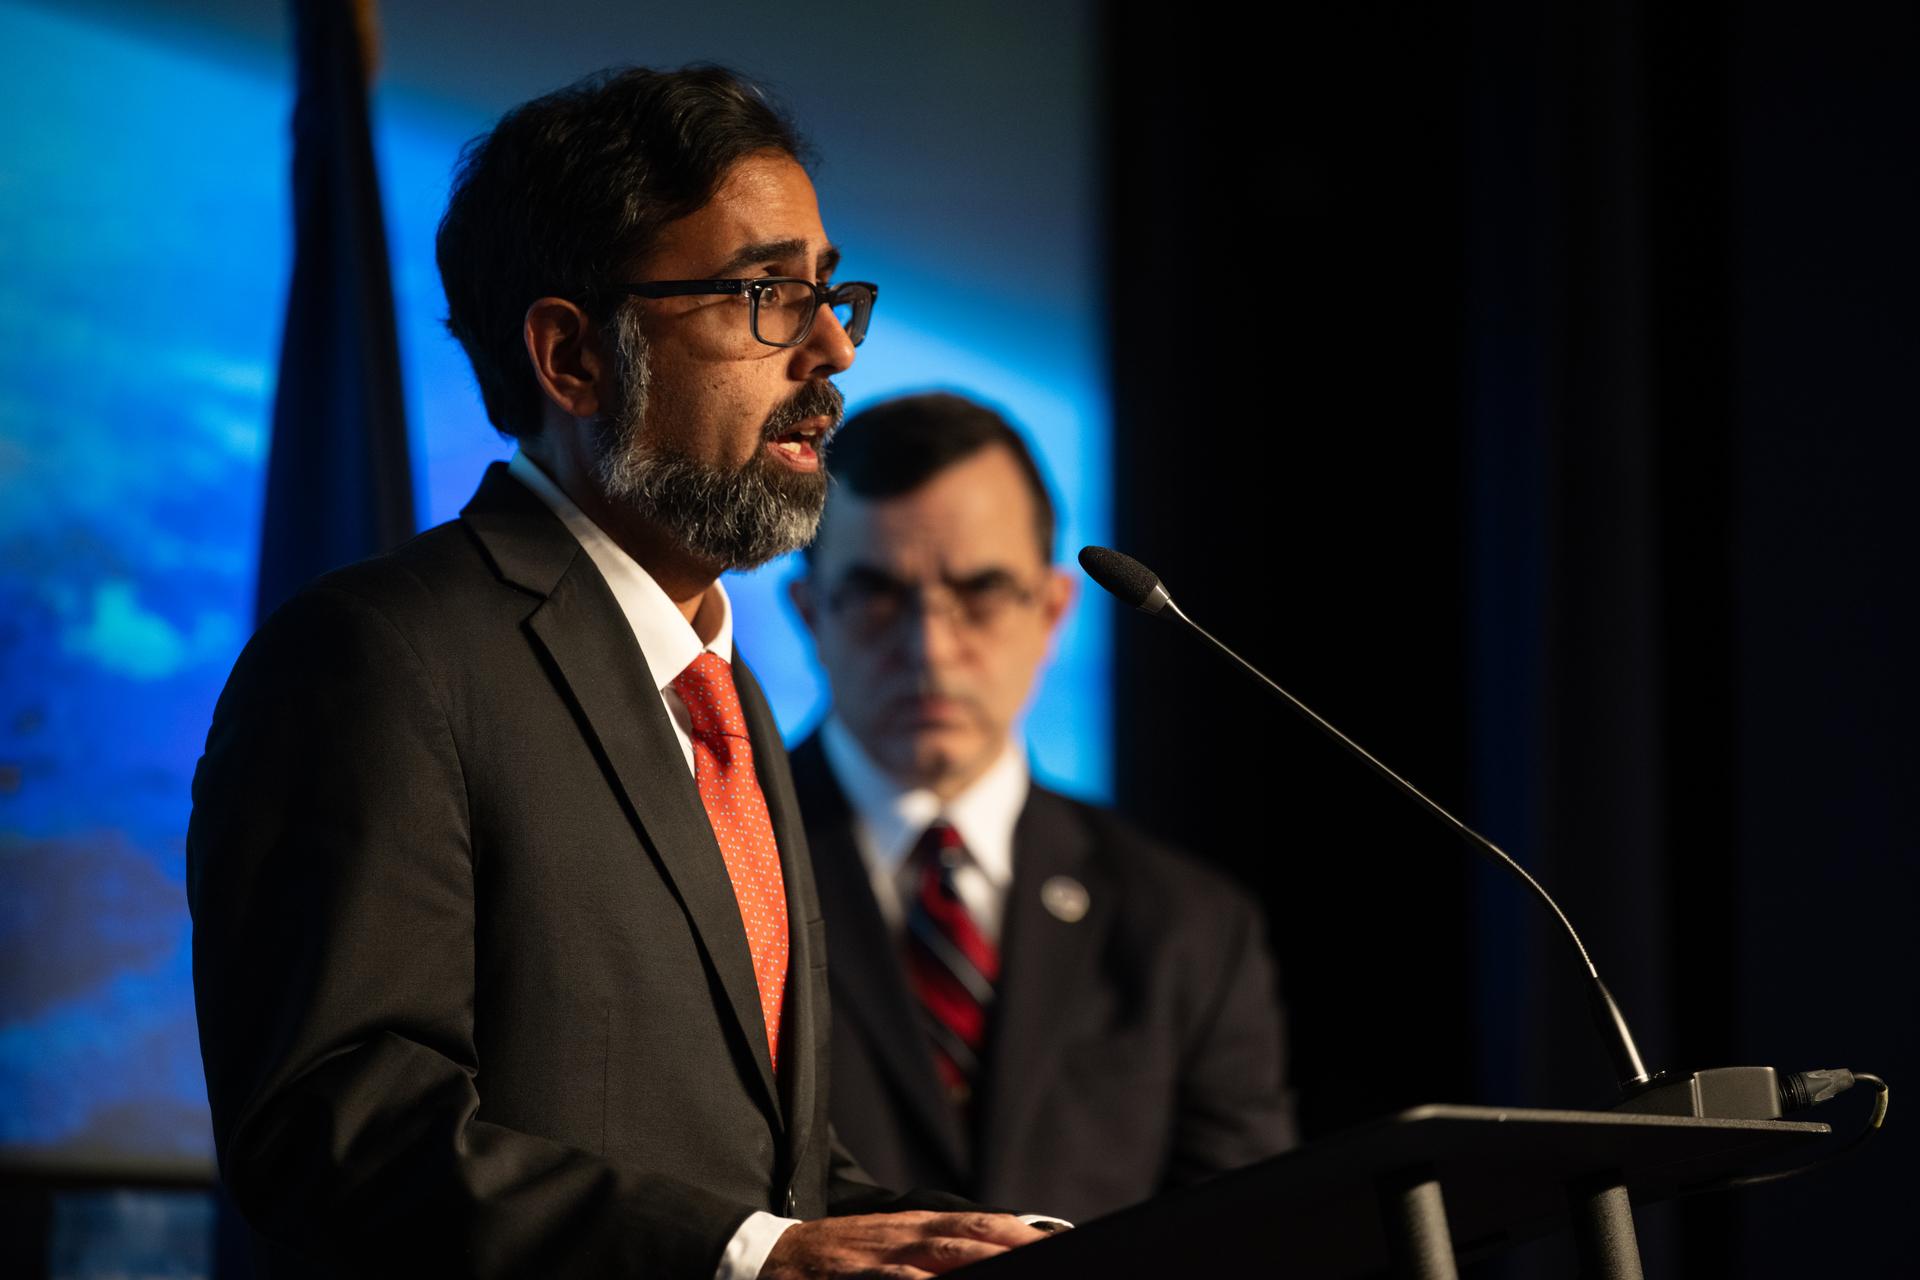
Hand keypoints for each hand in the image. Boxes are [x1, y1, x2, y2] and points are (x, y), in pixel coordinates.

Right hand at [762, 1210, 1048, 1277]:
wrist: (774, 1256)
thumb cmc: (841, 1258)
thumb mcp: (891, 1244)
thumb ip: (936, 1249)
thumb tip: (984, 1255)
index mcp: (919, 1225)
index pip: (982, 1224)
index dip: (1021, 1233)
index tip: (1060, 1242)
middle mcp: (906, 1235)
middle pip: (972, 1235)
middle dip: (1015, 1245)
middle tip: (1054, 1252)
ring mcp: (881, 1257)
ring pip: (941, 1256)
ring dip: (980, 1260)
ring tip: (1017, 1267)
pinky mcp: (856, 1278)